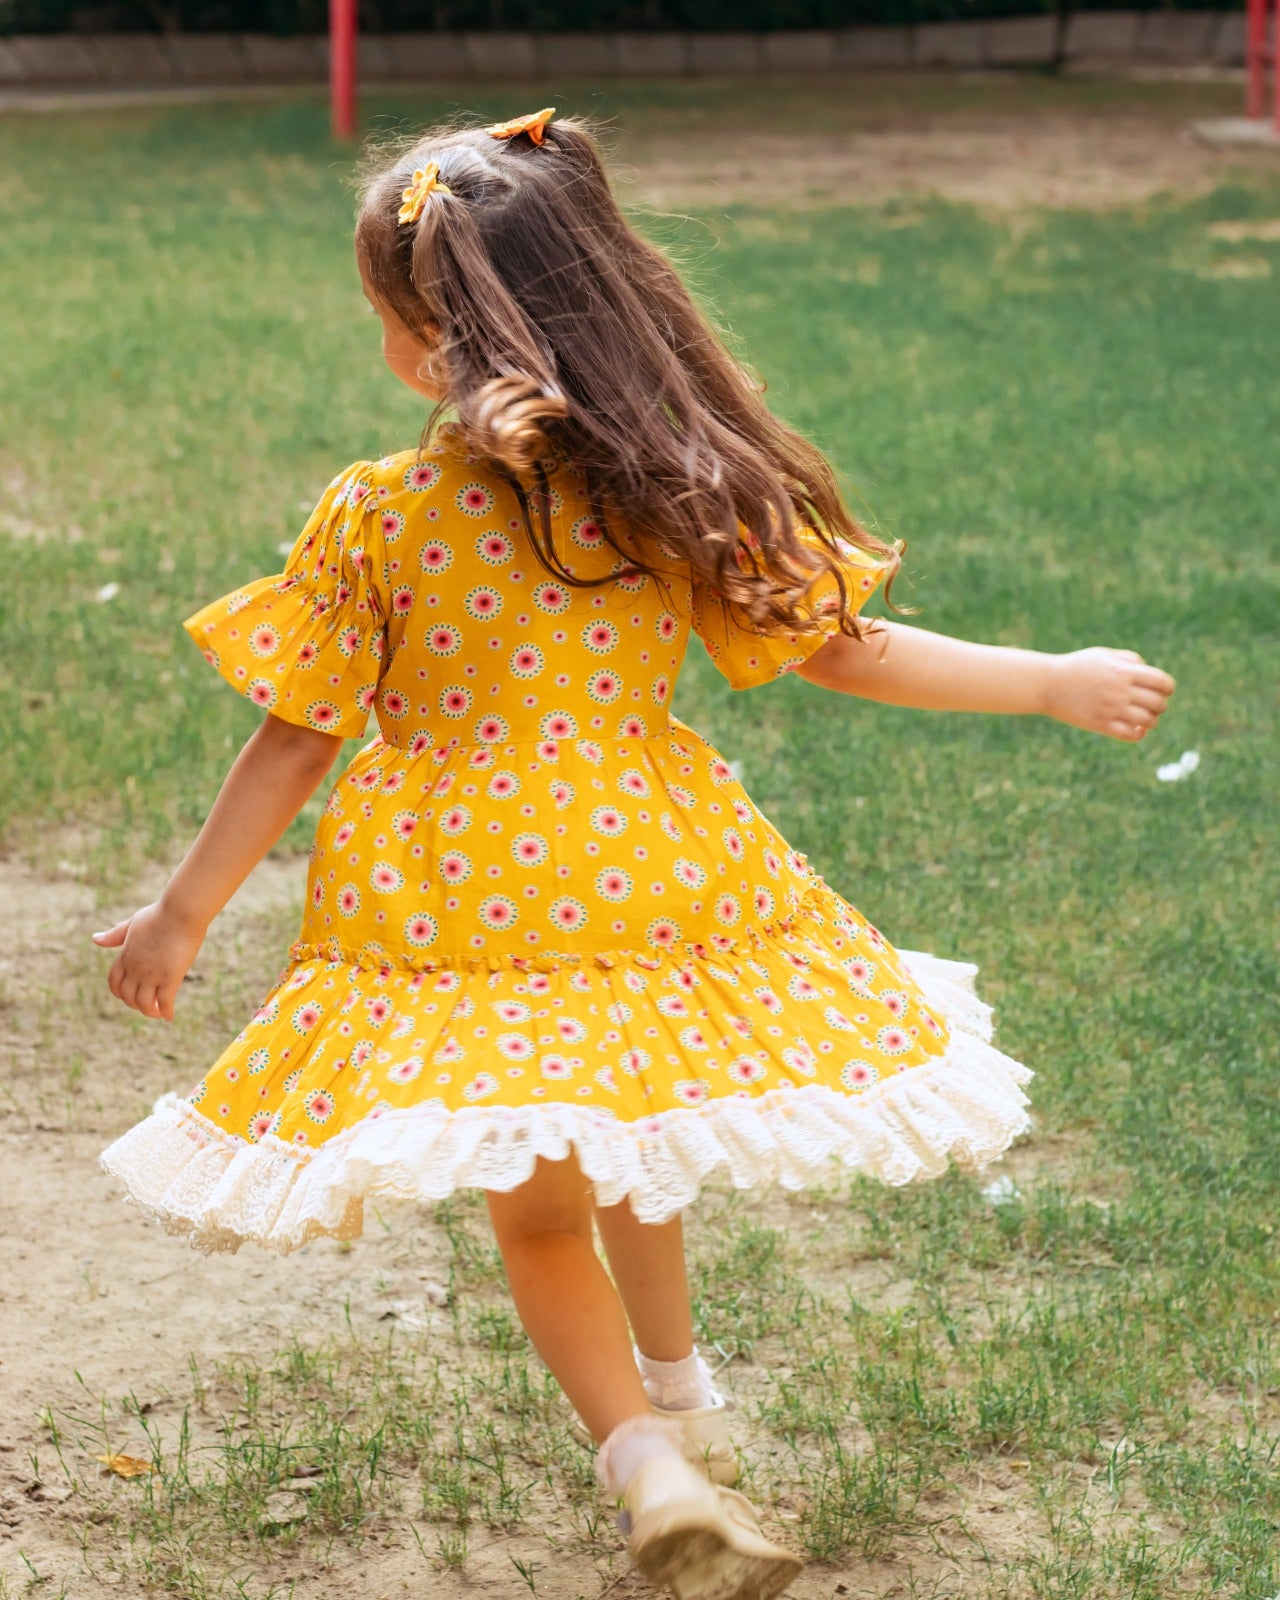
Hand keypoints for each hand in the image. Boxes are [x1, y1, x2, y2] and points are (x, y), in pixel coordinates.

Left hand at [91, 900, 206, 1021]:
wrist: (181, 911)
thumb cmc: (160, 914)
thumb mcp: (133, 923)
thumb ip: (115, 935)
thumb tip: (95, 939)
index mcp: (125, 956)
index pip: (114, 983)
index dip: (120, 993)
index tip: (129, 995)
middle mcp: (135, 969)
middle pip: (128, 996)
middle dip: (135, 1004)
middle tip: (147, 1006)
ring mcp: (152, 975)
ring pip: (145, 1004)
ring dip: (149, 1012)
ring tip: (157, 1014)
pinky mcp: (170, 978)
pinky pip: (165, 1002)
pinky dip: (166, 1013)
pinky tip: (169, 1017)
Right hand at [1045, 648, 1175, 741]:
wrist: (1048, 684)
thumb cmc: (1076, 667)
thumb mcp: (1103, 655)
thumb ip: (1129, 660)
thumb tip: (1148, 671)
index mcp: (1124, 672)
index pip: (1162, 682)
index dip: (1168, 688)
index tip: (1162, 691)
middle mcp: (1121, 690)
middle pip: (1158, 703)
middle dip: (1160, 706)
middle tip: (1152, 706)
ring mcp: (1111, 709)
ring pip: (1148, 721)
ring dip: (1151, 721)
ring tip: (1144, 719)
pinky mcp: (1101, 724)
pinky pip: (1131, 735)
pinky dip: (1139, 734)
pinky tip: (1135, 730)